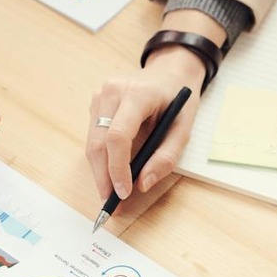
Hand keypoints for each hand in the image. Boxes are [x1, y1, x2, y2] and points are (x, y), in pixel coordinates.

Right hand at [86, 45, 204, 199]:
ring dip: (100, 171)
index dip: (117, 168)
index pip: (118, 136)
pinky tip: (110, 173)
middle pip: (98, 142)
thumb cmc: (178, 99)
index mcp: (137, 93)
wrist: (170, 71)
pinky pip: (94, 136)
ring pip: (92, 142)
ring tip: (110, 195)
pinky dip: (101, 158)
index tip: (123, 192)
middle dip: (103, 177)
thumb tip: (143, 184)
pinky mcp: (95, 102)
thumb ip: (166, 157)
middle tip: (111, 205)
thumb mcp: (184, 128)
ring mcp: (100, 95)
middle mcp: (112, 91)